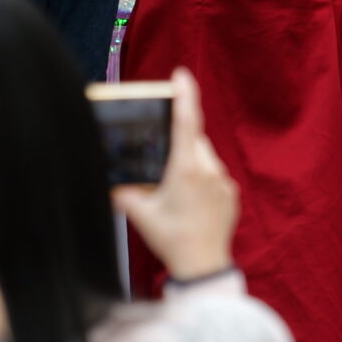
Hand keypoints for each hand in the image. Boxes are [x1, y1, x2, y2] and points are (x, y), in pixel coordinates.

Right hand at [110, 69, 237, 281]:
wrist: (203, 266)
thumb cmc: (171, 240)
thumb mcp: (140, 215)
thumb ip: (123, 193)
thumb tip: (110, 181)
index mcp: (186, 169)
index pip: (186, 122)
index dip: (184, 94)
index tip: (181, 75)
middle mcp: (208, 170)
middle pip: (193, 140)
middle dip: (178, 142)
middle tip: (162, 163)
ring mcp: (223, 181)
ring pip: (204, 156)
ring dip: (189, 162)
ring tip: (175, 190)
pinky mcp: (231, 193)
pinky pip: (214, 174)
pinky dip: (201, 178)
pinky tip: (190, 201)